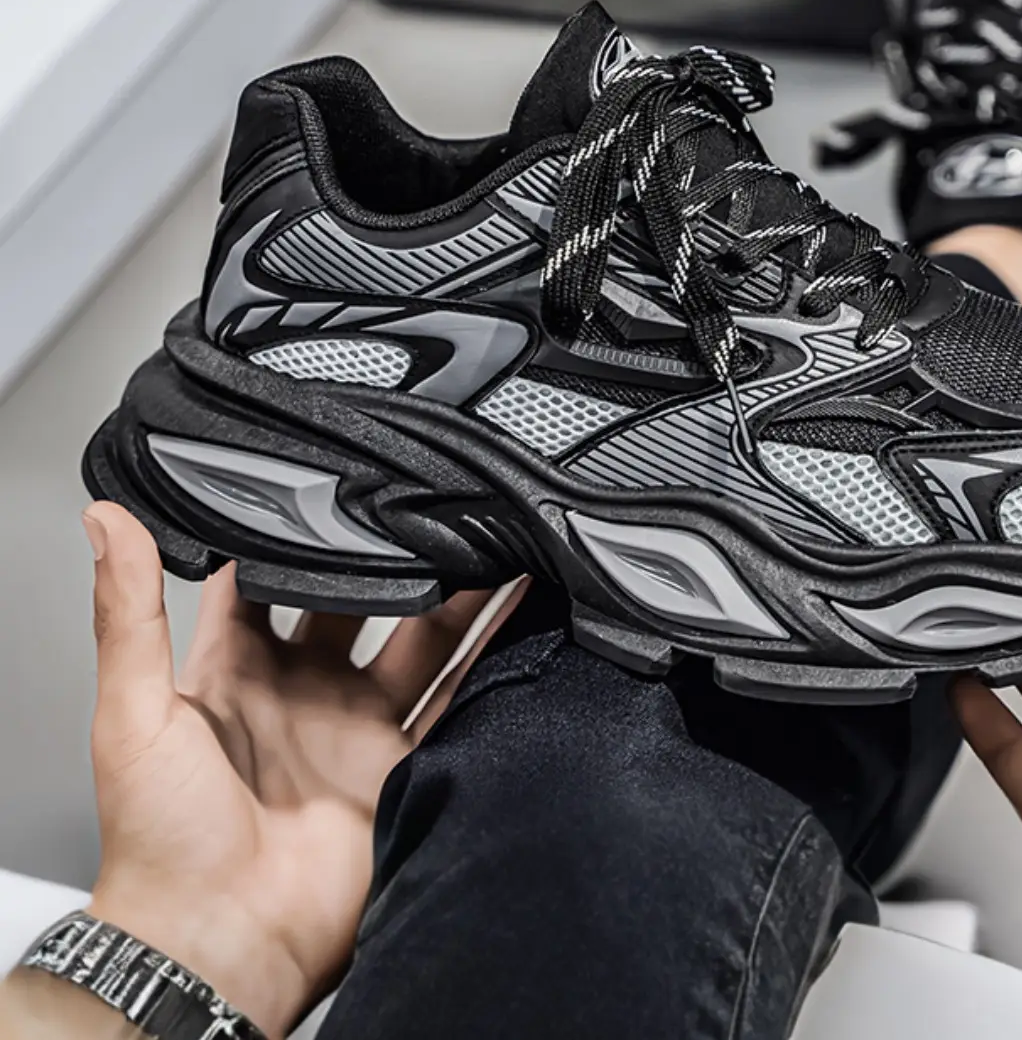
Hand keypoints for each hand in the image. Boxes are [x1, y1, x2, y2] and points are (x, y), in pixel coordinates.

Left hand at [80, 502, 524, 1037]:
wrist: (216, 945)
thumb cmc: (157, 844)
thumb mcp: (131, 713)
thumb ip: (127, 613)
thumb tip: (106, 520)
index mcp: (236, 671)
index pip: (267, 578)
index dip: (295, 530)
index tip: (329, 475)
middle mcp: (303, 692)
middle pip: (358, 601)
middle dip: (390, 553)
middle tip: (423, 501)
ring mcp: (354, 729)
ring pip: (418, 640)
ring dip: (453, 594)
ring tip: (486, 538)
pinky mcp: (398, 767)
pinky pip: (455, 700)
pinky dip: (489, 658)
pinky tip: (517, 613)